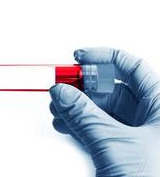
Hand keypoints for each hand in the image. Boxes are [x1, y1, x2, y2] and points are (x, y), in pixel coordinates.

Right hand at [49, 48, 159, 175]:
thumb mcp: (115, 143)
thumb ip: (85, 115)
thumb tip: (63, 92)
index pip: (131, 67)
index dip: (103, 57)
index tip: (79, 56)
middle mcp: (150, 118)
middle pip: (112, 89)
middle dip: (83, 86)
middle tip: (62, 84)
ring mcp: (134, 135)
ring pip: (101, 110)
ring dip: (76, 105)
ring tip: (57, 104)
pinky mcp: (120, 150)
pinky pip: (96, 128)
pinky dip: (78, 124)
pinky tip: (64, 121)